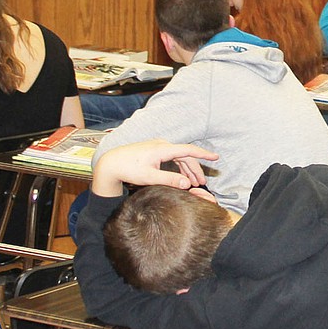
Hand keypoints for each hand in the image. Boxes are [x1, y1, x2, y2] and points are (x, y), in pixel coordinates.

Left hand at [92, 140, 218, 196]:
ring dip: (187, 169)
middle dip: (195, 169)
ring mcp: (158, 147)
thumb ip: (170, 180)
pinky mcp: (154, 150)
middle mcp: (162, 145)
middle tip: (201, 183)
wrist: (111, 163)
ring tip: (193, 183)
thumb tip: (187, 183)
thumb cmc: (128, 169)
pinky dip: (179, 167)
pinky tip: (181, 176)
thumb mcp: (150, 177)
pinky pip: (172, 157)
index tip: (216, 157)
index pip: (188, 150)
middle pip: (185, 156)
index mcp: (163, 149)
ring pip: (178, 157)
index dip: (204, 154)